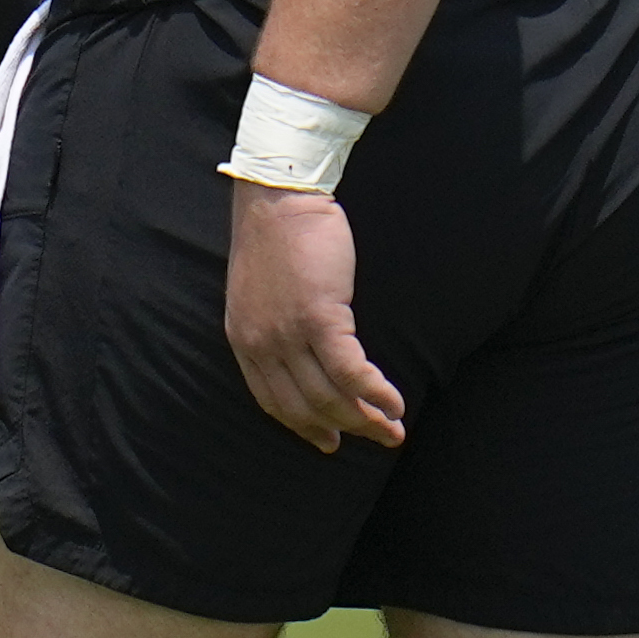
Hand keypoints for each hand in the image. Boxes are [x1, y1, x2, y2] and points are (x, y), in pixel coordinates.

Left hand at [223, 184, 405, 453]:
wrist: (278, 196)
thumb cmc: (277, 236)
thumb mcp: (258, 293)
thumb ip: (273, 327)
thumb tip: (304, 358)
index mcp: (243, 339)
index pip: (273, 402)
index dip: (304, 426)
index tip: (329, 440)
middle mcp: (261, 344)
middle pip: (306, 407)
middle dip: (345, 430)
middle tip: (377, 438)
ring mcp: (288, 334)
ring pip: (331, 396)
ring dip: (367, 419)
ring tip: (394, 428)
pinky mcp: (319, 318)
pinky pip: (351, 372)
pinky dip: (376, 393)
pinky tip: (395, 402)